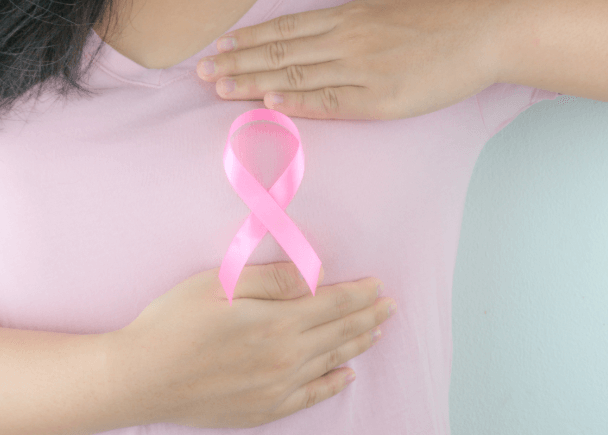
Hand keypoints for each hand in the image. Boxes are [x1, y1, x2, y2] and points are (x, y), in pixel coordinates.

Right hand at [107, 262, 395, 428]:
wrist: (138, 379)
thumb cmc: (174, 323)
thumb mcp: (221, 285)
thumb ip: (273, 279)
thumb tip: (314, 275)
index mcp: (278, 322)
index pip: (334, 304)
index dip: (360, 294)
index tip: (378, 285)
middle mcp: (286, 358)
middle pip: (340, 332)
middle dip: (369, 316)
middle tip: (391, 306)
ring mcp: (277, 387)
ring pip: (331, 361)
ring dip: (358, 344)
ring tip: (377, 331)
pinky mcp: (264, 409)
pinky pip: (311, 396)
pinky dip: (333, 383)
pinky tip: (347, 375)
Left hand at [196, 0, 503, 120]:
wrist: (486, 32)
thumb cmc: (449, 8)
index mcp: (351, 14)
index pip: (288, 28)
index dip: (251, 38)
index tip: (221, 47)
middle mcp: (348, 41)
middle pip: (282, 53)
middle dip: (239, 63)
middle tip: (202, 74)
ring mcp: (363, 71)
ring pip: (298, 78)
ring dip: (255, 84)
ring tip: (221, 90)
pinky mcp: (381, 99)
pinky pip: (331, 103)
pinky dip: (298, 104)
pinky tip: (270, 105)